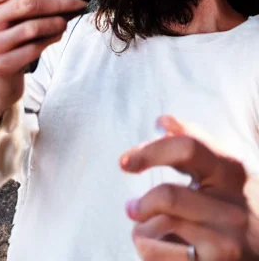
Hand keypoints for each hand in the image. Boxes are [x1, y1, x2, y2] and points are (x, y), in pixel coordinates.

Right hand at [0, 0, 87, 143]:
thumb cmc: (0, 37)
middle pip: (25, 3)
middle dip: (57, 0)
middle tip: (78, 0)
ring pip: (32, 26)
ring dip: (57, 21)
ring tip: (67, 19)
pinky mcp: (1, 64)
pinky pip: (34, 47)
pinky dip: (51, 39)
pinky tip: (57, 34)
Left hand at [120, 115, 254, 259]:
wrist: (255, 252)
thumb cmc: (225, 207)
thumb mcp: (217, 172)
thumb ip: (191, 144)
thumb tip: (163, 121)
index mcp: (230, 171)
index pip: (188, 147)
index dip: (150, 151)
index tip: (124, 162)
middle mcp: (235, 206)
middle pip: (167, 196)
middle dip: (143, 204)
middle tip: (131, 209)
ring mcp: (228, 240)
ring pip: (161, 225)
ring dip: (143, 228)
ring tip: (148, 230)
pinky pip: (156, 252)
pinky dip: (145, 248)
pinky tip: (157, 247)